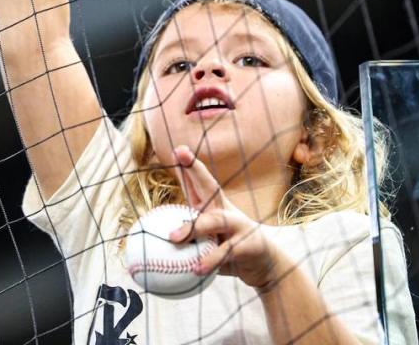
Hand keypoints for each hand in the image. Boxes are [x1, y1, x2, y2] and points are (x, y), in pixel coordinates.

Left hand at [168, 146, 290, 290]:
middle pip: (210, 186)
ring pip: (215, 220)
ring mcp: (239, 225)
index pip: (199, 184)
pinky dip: (210, 260)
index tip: (177, 150)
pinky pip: (226, 252)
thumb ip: (186, 242)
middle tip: (181, 155)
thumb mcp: (207, 244)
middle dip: (195, 169)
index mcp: (214, 208)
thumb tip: (153, 246)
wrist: (265, 267)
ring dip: (194, 227)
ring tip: (174, 237)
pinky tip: (196, 269)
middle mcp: (226, 211)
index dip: (188, 167)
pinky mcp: (248, 244)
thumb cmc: (230, 252)